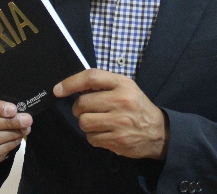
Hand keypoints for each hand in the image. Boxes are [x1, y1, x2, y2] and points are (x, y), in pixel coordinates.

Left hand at [53, 69, 167, 159]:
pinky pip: (91, 138)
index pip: (91, 77)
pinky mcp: (117, 140)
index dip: (71, 82)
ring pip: (84, 122)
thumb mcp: (126, 88)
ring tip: (98, 122)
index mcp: (123, 84)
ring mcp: (119, 122)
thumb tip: (73, 87)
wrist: (158, 132)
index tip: (58, 89)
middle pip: (82, 103)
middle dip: (79, 109)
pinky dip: (94, 137)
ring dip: (86, 123)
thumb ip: (103, 84)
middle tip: (87, 110)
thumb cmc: (137, 106)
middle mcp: (121, 101)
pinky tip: (105, 133)